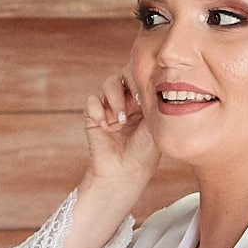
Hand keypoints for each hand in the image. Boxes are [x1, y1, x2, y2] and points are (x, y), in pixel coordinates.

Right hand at [82, 73, 158, 190]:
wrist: (126, 172)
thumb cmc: (145, 152)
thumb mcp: (155, 124)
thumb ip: (152, 101)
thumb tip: (151, 81)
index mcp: (144, 100)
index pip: (141, 76)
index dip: (142, 79)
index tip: (145, 97)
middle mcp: (127, 100)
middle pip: (124, 74)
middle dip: (130, 85)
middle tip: (136, 103)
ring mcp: (109, 107)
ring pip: (108, 83)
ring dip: (116, 99)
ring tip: (121, 120)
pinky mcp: (93, 116)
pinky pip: (91, 100)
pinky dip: (98, 110)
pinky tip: (106, 125)